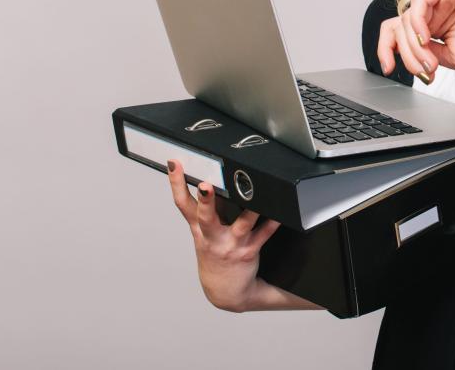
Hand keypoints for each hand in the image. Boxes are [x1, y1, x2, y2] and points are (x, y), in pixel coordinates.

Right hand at [166, 160, 319, 311]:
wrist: (225, 291)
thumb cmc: (216, 254)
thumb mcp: (205, 234)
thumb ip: (209, 209)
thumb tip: (215, 178)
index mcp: (198, 229)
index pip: (183, 204)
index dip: (176, 183)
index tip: (175, 163)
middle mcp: (212, 237)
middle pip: (205, 217)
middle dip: (205, 201)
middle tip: (205, 186)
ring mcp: (231, 245)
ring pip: (240, 226)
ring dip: (249, 212)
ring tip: (255, 196)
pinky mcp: (248, 252)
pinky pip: (262, 236)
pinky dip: (272, 224)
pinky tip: (280, 215)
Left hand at [377, 0, 454, 77]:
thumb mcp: (447, 58)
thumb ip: (422, 52)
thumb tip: (402, 54)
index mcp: (432, 26)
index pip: (398, 32)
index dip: (387, 49)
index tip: (388, 67)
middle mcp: (433, 10)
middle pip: (398, 26)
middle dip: (405, 52)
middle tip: (422, 68)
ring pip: (407, 16)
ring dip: (414, 43)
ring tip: (430, 59)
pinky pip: (420, 1)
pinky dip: (418, 22)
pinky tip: (427, 38)